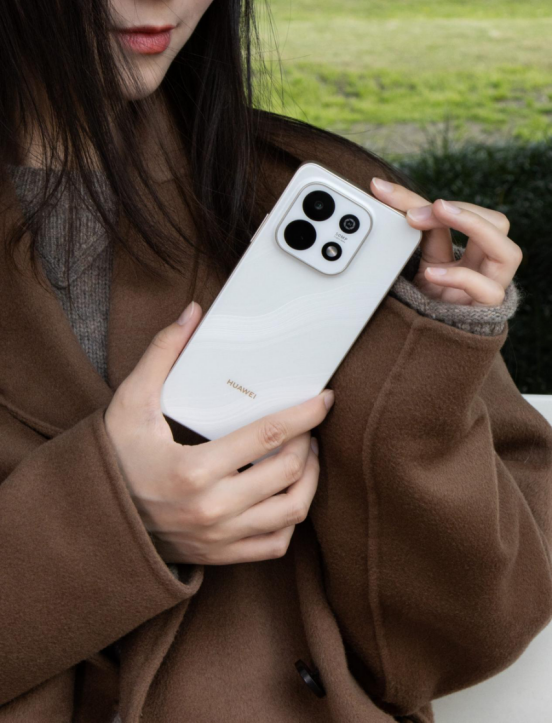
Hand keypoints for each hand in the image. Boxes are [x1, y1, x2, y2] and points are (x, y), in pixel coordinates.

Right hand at [104, 303, 333, 565]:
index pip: (267, 437)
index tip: (325, 400)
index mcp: (193, 470)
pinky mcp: (219, 555)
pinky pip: (275, 545)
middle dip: (308, 443)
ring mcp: (218, 537)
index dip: (304, 415)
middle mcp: (211, 509)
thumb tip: (192, 312)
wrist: (92, 519)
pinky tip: (285, 493)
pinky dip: (290, 519)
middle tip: (307, 425)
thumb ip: (162, 353)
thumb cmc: (113, 458)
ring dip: (308, 480)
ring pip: (290, 513)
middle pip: (287, 473)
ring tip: (305, 456)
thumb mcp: (131, 402)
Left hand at [371, 178, 522, 306]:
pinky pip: (488, 291)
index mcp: (477, 249)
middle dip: (464, 211)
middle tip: (431, 207)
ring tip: (436, 217)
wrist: (423, 337)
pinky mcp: (485, 313)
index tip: (397, 195)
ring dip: (474, 228)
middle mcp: (489, 266)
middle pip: (499, 224)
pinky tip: (432, 272)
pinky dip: (460, 278)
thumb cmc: (427, 296)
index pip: (474, 213)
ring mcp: (491, 289)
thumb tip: (382, 188)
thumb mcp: (420, 254)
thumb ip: (413, 223)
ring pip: (509, 253)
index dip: (443, 202)